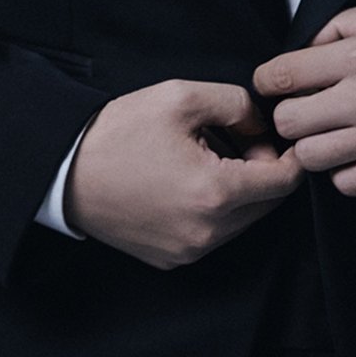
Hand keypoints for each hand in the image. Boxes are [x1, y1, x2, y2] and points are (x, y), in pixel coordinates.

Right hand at [64, 79, 303, 268]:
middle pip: (267, 203)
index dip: (290, 153)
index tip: (280, 133)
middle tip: (239, 135)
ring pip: (242, 220)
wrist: (66, 171)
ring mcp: (188, 252)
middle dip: (263, 168)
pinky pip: (214, 233)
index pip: (284, 182)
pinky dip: (216, 207)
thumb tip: (259, 124)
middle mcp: (207, 234)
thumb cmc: (120, 133)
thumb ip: (237, 103)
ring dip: (240, 188)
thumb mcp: (182, 97)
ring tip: (211, 153)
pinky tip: (191, 176)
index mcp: (215, 194)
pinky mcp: (171, 259)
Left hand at [252, 3, 355, 196]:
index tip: (271, 84)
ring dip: (312, 145)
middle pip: (288, 121)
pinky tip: (355, 152)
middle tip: (303, 109)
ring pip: (310, 157)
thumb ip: (341, 25)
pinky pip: (345, 184)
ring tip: (327, 132)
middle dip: (287, 114)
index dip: (267, 81)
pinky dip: (343, 172)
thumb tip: (305, 50)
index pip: (282, 75)